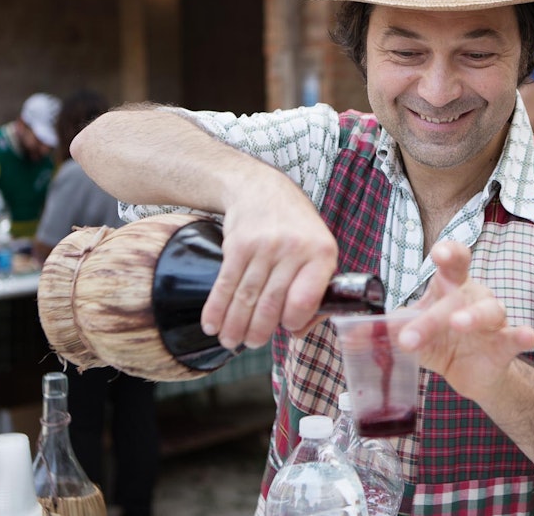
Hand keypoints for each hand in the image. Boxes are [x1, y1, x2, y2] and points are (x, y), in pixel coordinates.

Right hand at [200, 177, 337, 349]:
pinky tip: (212, 324)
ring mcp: (264, 246)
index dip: (293, 321)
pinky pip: (226, 284)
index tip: (286, 329)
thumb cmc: (296, 229)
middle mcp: (293, 248)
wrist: (263, 190)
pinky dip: (216, 308)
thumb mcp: (319, 251)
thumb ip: (316, 290)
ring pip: (246, 297)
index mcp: (321, 253)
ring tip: (230, 341)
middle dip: (257, 332)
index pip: (306, 299)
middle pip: (271, 303)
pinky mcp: (237, 245)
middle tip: (251, 344)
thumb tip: (300, 332)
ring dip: (234, 325)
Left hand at [397, 241, 533, 399]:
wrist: (470, 372)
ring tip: (459, 324)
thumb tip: (350, 333)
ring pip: (488, 311)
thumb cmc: (440, 339)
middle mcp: (472, 296)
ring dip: (473, 316)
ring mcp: (492, 319)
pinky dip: (522, 335)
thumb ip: (385, 330)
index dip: (449, 252)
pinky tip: (526, 335)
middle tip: (416, 330)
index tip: (438, 252)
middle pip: (461, 292)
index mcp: (450, 286)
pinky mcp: (505, 344)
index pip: (454, 260)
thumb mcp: (411, 331)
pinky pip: (516, 337)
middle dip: (438, 311)